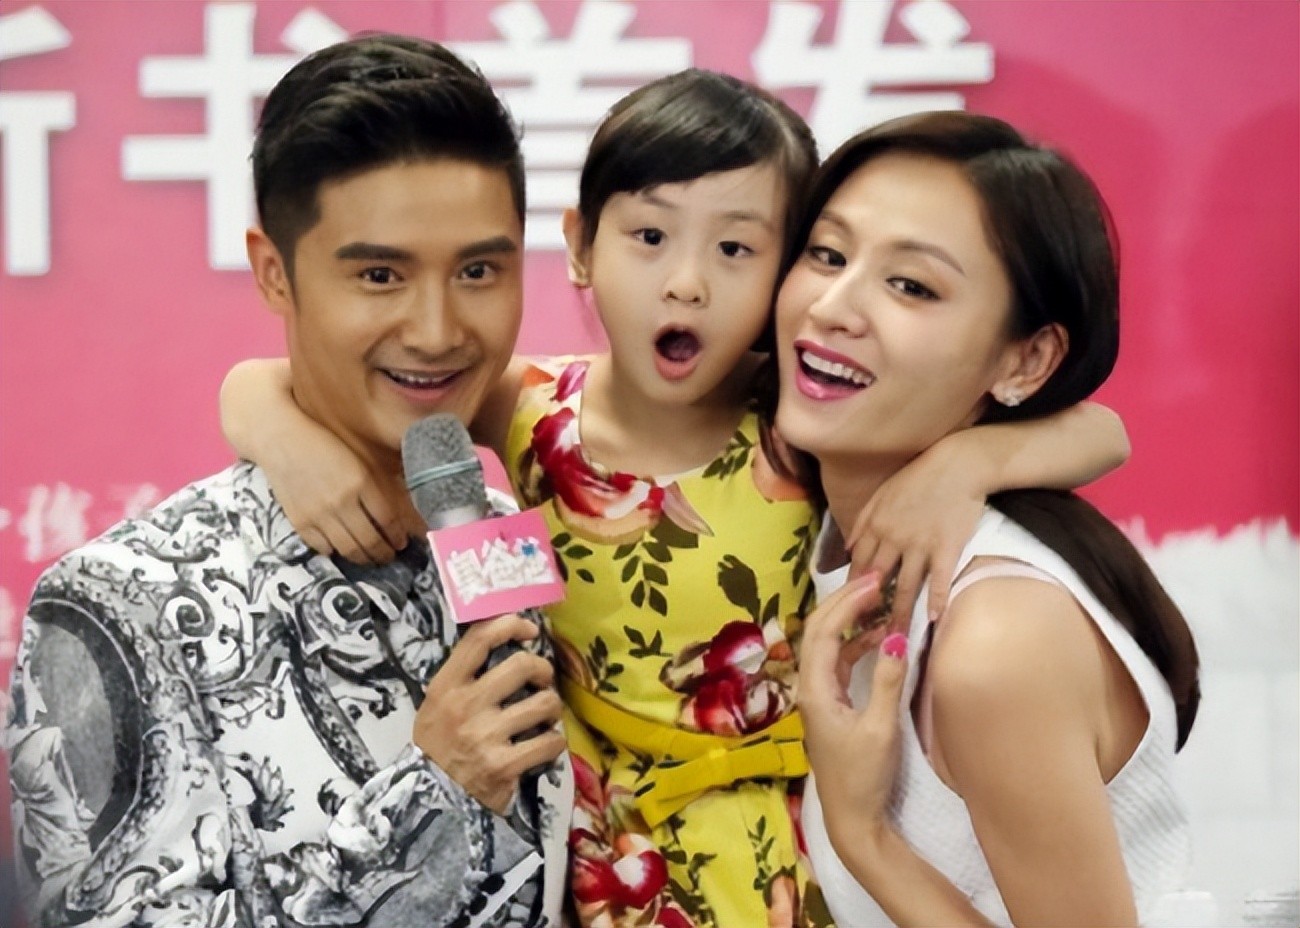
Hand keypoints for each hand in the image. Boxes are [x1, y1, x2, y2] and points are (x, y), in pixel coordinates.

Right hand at [269, 435, 418, 565]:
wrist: (281, 440)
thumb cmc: (324, 445)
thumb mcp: (357, 461)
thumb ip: (375, 488)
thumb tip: (391, 517)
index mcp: (361, 482)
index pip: (388, 520)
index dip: (397, 536)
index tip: (401, 542)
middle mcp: (342, 502)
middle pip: (370, 540)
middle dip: (384, 554)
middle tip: (388, 556)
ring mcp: (319, 515)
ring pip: (349, 549)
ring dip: (364, 558)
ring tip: (370, 558)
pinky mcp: (300, 522)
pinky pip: (323, 547)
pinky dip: (335, 551)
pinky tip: (341, 548)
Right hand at [414, 615, 566, 814]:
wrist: (428, 800)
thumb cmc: (439, 746)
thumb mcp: (438, 704)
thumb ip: (465, 676)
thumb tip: (506, 641)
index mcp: (447, 686)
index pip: (481, 638)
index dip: (512, 624)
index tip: (529, 631)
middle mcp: (466, 706)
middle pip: (522, 665)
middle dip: (543, 670)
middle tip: (542, 682)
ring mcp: (486, 736)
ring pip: (544, 703)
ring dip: (552, 709)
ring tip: (544, 717)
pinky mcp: (504, 765)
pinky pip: (550, 741)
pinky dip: (554, 742)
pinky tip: (544, 745)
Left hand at [799, 574, 909, 846]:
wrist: (852, 816)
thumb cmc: (864, 776)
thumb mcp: (881, 728)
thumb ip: (888, 681)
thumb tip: (896, 637)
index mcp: (815, 689)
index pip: (824, 632)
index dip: (846, 603)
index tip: (873, 582)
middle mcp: (810, 687)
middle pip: (819, 630)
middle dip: (844, 601)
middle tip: (874, 579)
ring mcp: (819, 695)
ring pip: (828, 644)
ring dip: (849, 620)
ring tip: (878, 599)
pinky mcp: (832, 704)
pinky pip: (839, 662)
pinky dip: (855, 644)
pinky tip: (877, 636)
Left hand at [845, 440, 985, 628]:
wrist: (958, 464)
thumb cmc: (920, 476)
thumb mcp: (882, 493)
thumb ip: (862, 521)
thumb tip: (847, 549)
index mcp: (875, 524)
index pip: (858, 563)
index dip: (851, 588)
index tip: (846, 610)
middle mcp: (893, 537)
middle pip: (877, 579)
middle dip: (869, 608)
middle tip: (863, 634)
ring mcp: (920, 543)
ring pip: (906, 585)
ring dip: (898, 614)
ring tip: (895, 638)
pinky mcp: (947, 546)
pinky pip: (940, 578)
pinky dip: (936, 598)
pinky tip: (933, 619)